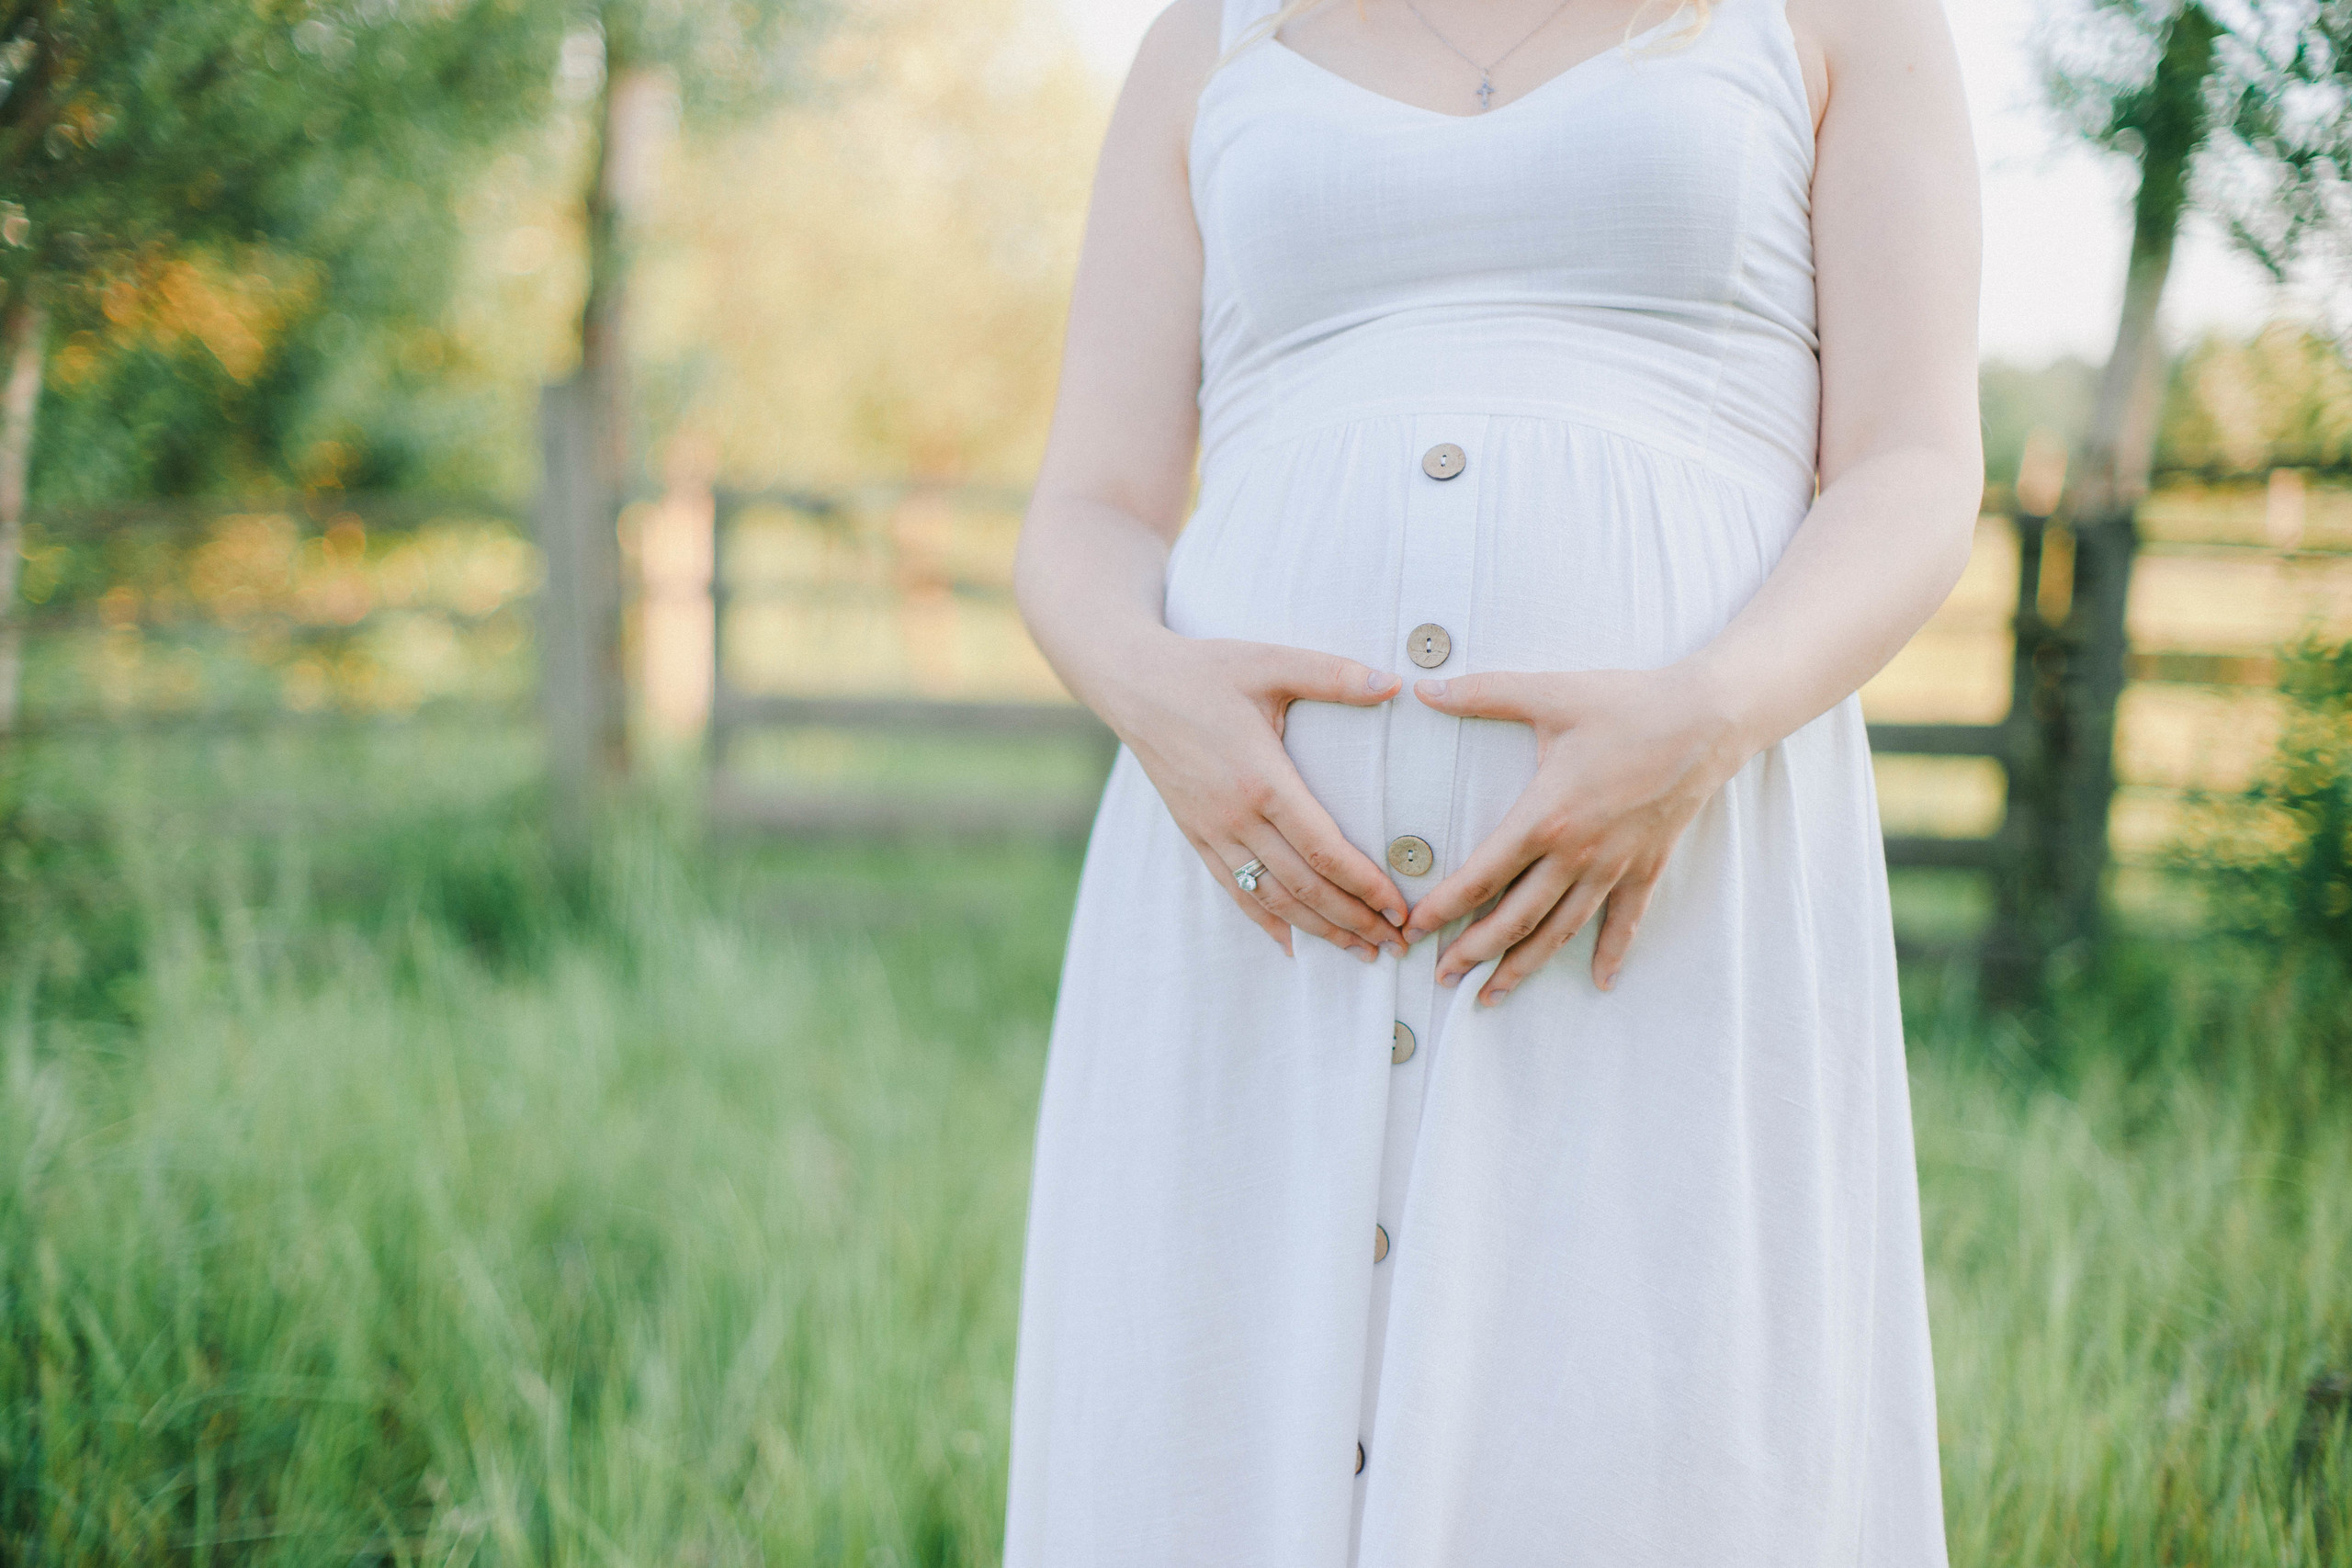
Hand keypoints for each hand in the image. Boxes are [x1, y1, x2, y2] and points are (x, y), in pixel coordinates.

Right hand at [1107, 632, 1411, 959]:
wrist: (1133, 686)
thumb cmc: (1207, 671)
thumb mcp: (1272, 663)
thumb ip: (1333, 675)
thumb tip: (1395, 683)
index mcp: (1262, 780)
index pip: (1323, 849)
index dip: (1365, 884)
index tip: (1399, 907)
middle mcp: (1236, 817)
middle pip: (1303, 887)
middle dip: (1353, 920)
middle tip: (1394, 944)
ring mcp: (1212, 832)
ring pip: (1271, 899)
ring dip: (1318, 930)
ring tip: (1359, 951)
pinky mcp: (1195, 835)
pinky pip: (1234, 890)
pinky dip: (1265, 922)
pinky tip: (1292, 945)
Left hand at [1400, 664, 1749, 1001]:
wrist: (1708, 719)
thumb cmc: (1626, 704)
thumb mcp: (1549, 694)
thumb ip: (1481, 694)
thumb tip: (1423, 687)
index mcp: (1545, 817)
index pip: (1481, 877)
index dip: (1443, 909)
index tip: (1414, 930)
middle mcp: (1577, 854)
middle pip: (1515, 919)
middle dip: (1473, 952)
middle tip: (1440, 975)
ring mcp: (1614, 866)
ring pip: (1561, 932)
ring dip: (1524, 967)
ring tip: (1492, 994)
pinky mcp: (1648, 866)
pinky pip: (1626, 921)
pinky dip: (1612, 953)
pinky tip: (1601, 982)